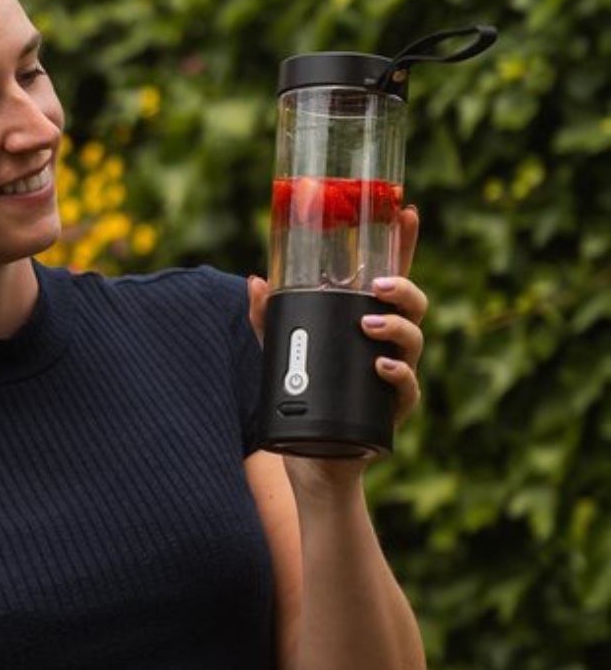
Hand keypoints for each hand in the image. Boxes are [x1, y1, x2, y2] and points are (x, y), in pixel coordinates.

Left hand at [249, 205, 426, 427]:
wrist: (312, 458)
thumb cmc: (304, 396)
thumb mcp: (281, 353)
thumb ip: (269, 318)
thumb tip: (255, 281)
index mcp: (368, 321)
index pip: (392, 277)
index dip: (403, 244)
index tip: (407, 211)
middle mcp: (388, 344)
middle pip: (413, 305)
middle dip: (402, 288)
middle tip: (378, 285)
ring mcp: (395, 375)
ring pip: (414, 341)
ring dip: (396, 327)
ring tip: (369, 323)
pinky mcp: (393, 409)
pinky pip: (407, 389)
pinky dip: (397, 374)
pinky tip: (380, 366)